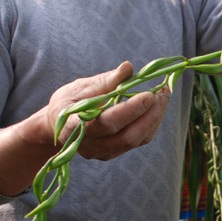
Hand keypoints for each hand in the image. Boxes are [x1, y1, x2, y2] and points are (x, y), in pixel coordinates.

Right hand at [45, 61, 170, 160]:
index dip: (130, 110)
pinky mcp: (114, 152)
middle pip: (127, 136)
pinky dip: (151, 123)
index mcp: (75, 127)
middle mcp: (91, 145)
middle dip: (150, 114)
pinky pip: (138, 141)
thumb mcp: (79, 87)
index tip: (149, 94)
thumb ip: (105, 81)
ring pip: (136, 140)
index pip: (106, 123)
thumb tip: (128, 67)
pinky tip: (157, 106)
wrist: (57, 127)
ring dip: (155, 118)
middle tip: (163, 91)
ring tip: (164, 95)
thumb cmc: (67, 102)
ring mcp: (103, 152)